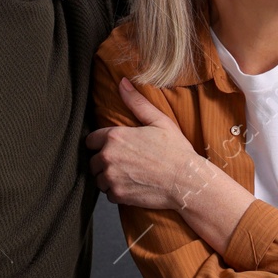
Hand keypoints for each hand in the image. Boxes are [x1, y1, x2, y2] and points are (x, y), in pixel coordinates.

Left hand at [86, 77, 203, 209]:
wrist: (187, 181)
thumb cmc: (175, 151)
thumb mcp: (159, 121)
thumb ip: (136, 102)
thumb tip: (122, 82)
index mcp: (115, 136)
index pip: (90, 140)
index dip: (101, 144)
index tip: (114, 148)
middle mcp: (108, 156)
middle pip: (93, 161)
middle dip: (105, 162)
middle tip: (125, 163)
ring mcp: (111, 177)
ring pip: (99, 179)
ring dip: (109, 178)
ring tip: (130, 175)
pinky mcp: (117, 195)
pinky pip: (108, 194)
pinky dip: (117, 192)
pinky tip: (133, 186)